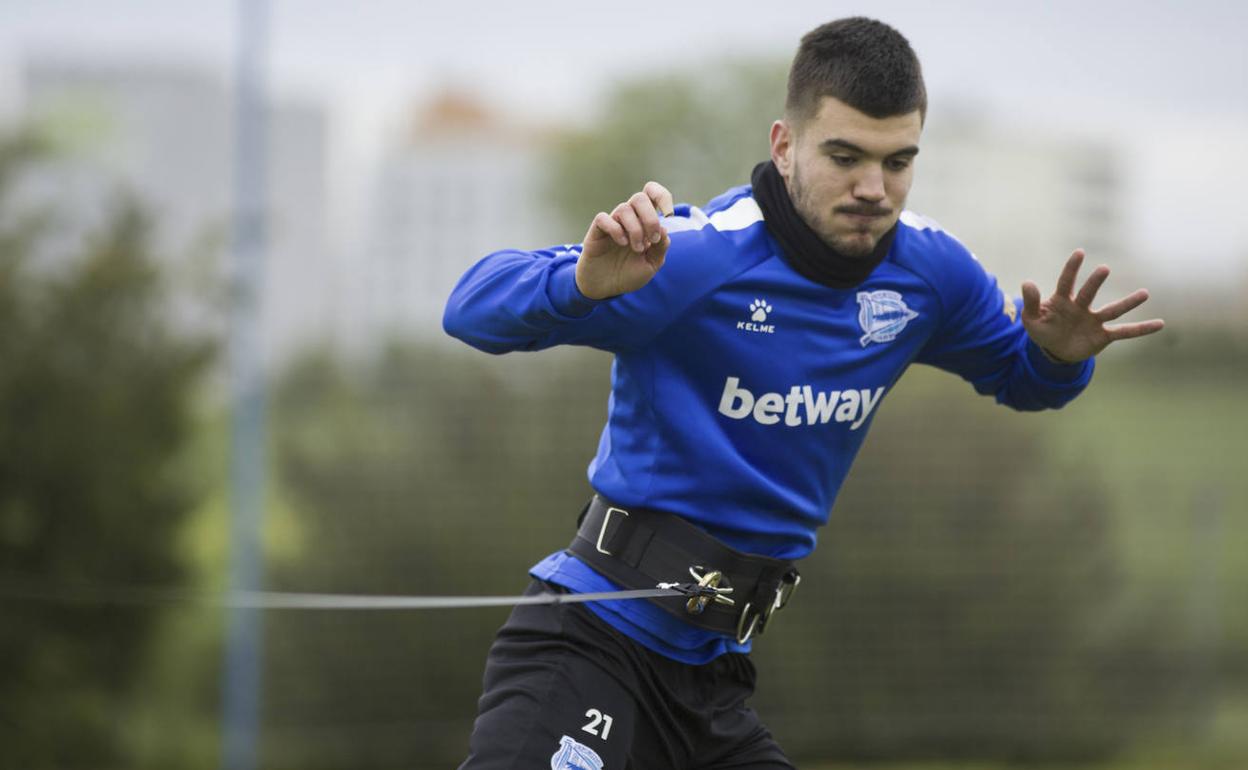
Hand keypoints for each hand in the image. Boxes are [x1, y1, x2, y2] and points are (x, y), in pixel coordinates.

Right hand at [576, 181, 674, 299]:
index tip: (668, 215)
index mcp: (644, 221)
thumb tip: (663, 228)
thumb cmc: (628, 274)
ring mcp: (612, 223)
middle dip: (650, 218)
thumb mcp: (652, 264)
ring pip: (624, 208)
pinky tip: (622, 243)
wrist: (606, 288)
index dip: (662, 197)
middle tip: (652, 239)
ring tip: (637, 249)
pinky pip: (603, 218)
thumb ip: (661, 248)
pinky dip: (615, 229)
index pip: (652, 193)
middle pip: (639, 198)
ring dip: (635, 229)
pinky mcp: (597, 231)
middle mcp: (628, 218)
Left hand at [1021, 249, 1164, 363]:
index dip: (1072, 268)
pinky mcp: (1103, 335)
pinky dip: (1141, 329)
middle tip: (1104, 269)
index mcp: (1062, 300)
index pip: (1066, 281)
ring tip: (1145, 293)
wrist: (1055, 351)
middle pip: (1089, 293)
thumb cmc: (1044, 330)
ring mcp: (1094, 320)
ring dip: (1128, 303)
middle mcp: (1081, 307)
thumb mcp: (1031, 320)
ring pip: (1112, 310)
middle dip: (1095, 282)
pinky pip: (1124, 332)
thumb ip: (1031, 302)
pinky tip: (1160, 324)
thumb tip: (1027, 282)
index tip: (1080, 252)